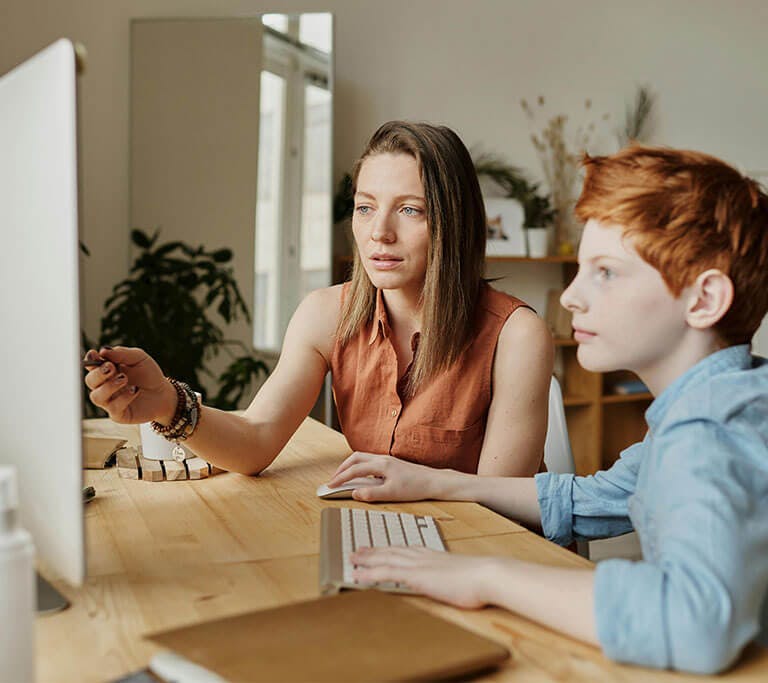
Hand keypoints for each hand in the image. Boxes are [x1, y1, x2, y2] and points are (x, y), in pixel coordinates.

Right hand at [83, 346, 176, 423]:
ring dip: (109, 386)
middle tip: (111, 367)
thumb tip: (103, 350)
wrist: (163, 393)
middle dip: (98, 373)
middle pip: (90, 381)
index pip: (91, 365)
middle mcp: (104, 386)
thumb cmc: (149, 374)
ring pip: (96, 397)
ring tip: (124, 378)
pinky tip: (135, 390)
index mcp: (107, 371)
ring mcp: (110, 401)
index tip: (95, 354)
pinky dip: (123, 398)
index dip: (90, 360)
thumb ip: (122, 353)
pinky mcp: (119, 414)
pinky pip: (113, 408)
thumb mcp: (139, 358)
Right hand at [328, 452, 453, 501]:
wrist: (433, 481)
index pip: (354, 469)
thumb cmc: (415, 487)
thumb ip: (371, 494)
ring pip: (362, 458)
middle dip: (342, 468)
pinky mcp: (391, 463)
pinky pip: (369, 461)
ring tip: (344, 477)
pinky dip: (359, 466)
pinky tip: (361, 476)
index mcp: (381, 465)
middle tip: (333, 479)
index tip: (330, 485)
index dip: (340, 478)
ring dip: (350, 466)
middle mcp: (382, 459)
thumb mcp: (392, 494)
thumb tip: (354, 493)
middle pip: (355, 458)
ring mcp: (387, 459)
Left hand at [351, 547, 497, 608]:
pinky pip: (386, 573)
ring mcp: (418, 565)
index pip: (405, 549)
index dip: (389, 549)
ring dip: (366, 559)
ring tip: (352, 559)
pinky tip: (358, 576)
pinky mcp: (416, 576)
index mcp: (432, 555)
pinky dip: (369, 574)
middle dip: (373, 551)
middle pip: (391, 551)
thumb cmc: (479, 579)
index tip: (379, 548)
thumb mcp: (461, 575)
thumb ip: (451, 576)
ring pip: (385, 559)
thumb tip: (451, 581)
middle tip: (357, 551)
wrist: (486, 575)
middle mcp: (422, 556)